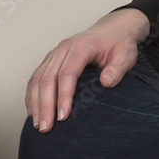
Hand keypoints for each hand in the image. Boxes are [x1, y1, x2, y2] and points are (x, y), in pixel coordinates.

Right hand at [24, 8, 148, 132]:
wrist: (112, 30)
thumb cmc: (118, 43)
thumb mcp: (126, 55)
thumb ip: (117, 69)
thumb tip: (106, 83)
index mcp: (81, 46)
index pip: (67, 74)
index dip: (63, 96)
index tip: (63, 117)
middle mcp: (63, 49)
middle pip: (47, 78)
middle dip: (45, 105)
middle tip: (46, 128)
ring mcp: (54, 54)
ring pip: (37, 79)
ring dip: (35, 103)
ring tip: (38, 125)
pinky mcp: (50, 60)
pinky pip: (35, 78)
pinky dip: (32, 96)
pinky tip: (33, 112)